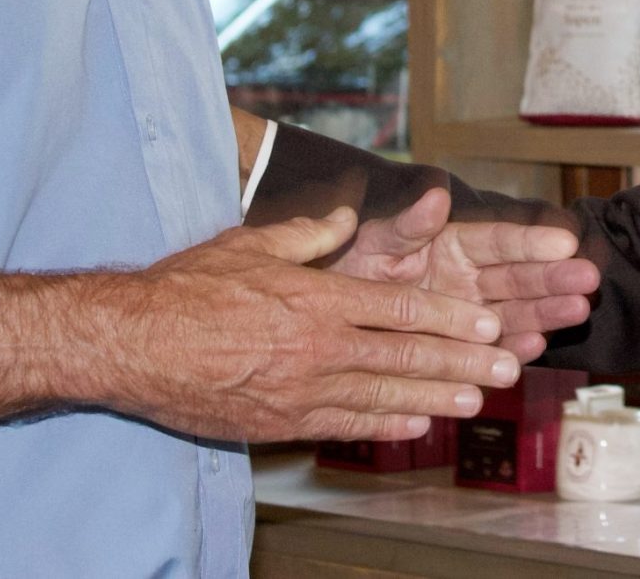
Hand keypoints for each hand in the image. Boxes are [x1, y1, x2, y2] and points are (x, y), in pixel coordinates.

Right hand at [71, 207, 526, 442]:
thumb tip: (350, 213)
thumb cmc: (188, 288)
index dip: (451, 317)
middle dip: (463, 362)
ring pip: (385, 396)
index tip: (488, 322)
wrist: (131, 344)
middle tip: (507, 366)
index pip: (401, 309)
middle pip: (406, 356)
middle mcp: (318, 347)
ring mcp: (301, 390)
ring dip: (437, 397)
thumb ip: (310, 231)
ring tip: (479, 397)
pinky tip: (417, 424)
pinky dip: (386, 425)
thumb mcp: (251, 243)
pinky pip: (345, 425)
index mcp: (317, 298)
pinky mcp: (279, 423)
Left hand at [329, 187, 599, 362]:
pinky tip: (537, 346)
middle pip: (519, 277)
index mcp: (455, 244)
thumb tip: (436, 194)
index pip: (500, 240)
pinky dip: (515, 350)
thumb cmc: (351, 270)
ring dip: (548, 312)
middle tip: (589, 278)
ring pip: (516, 313)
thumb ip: (408, 225)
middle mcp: (471, 279)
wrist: (329, 321)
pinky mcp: (466, 352)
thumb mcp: (374, 243)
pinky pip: (494, 352)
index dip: (532, 241)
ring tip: (578, 309)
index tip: (565, 240)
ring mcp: (471, 317)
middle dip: (554, 278)